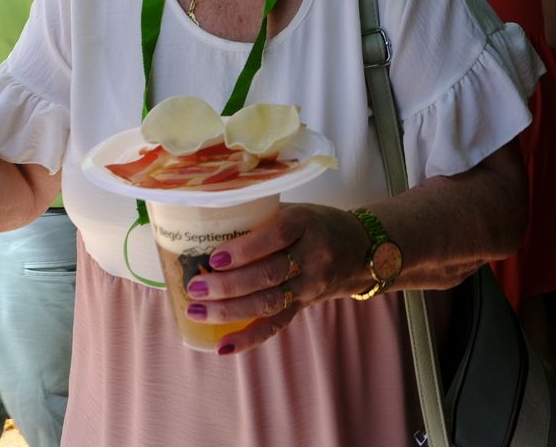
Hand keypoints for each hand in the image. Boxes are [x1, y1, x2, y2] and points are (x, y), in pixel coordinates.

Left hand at [183, 204, 369, 355]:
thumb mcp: (294, 209)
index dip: (246, 248)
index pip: (277, 236)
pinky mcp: (304, 306)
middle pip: (269, 274)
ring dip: (230, 311)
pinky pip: (277, 325)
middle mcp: (311, 256)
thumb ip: (259, 216)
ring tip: (198, 311)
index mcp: (305, 224)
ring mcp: (309, 285)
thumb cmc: (315, 223)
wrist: (360, 249)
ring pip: (269, 303)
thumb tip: (205, 223)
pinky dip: (249, 338)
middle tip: (195, 287)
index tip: (216, 256)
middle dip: (229, 285)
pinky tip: (223, 345)